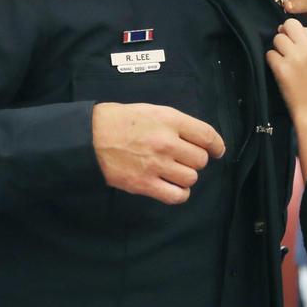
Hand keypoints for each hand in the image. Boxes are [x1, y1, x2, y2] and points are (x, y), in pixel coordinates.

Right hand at [91, 103, 225, 204]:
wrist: (89, 137)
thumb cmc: (118, 120)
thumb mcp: (151, 110)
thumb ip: (175, 123)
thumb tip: (196, 138)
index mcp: (170, 120)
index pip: (207, 135)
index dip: (217, 145)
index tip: (217, 151)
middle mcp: (167, 142)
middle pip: (200, 160)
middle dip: (194, 160)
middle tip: (182, 159)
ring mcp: (157, 165)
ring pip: (191, 178)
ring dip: (186, 177)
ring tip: (174, 172)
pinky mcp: (145, 184)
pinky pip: (176, 196)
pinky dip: (179, 194)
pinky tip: (173, 187)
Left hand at [265, 19, 306, 127]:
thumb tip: (285, 29)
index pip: (303, 27)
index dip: (297, 38)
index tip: (298, 51)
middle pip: (289, 25)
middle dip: (284, 34)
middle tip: (285, 50)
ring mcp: (296, 57)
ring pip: (277, 38)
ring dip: (277, 49)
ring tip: (285, 64)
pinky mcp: (283, 68)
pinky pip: (269, 54)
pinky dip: (272, 62)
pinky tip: (280, 72)